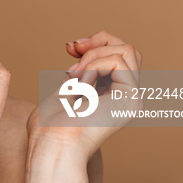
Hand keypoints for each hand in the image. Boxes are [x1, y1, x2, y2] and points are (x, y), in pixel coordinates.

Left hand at [26, 31, 141, 182]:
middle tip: (72, 48)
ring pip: (127, 51)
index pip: (118, 55)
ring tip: (74, 74)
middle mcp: (126, 96)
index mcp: (112, 95)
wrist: (52, 143)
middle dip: (100, 39)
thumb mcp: (65, 87)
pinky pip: (118, 61)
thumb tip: (82, 48)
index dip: (96, 42)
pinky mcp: (131, 98)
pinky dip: (94, 65)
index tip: (70, 47)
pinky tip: (81, 85)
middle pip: (129, 49)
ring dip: (93, 54)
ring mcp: (131, 98)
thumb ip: (80, 71)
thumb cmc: (50, 125)